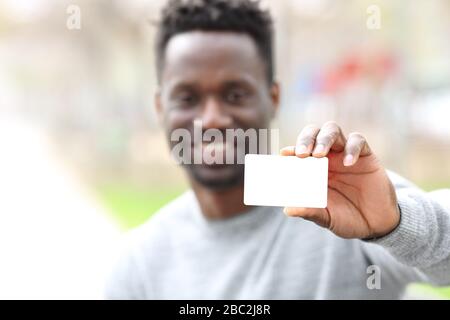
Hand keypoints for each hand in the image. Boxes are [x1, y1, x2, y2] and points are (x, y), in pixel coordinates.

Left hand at [280, 121, 399, 238]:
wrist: (376, 224)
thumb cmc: (346, 218)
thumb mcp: (326, 218)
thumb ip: (310, 212)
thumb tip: (288, 210)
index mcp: (313, 169)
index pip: (299, 151)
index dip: (291, 149)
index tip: (284, 154)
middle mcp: (327, 157)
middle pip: (314, 133)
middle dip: (306, 138)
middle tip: (302, 153)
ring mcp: (345, 154)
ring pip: (333, 130)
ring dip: (324, 138)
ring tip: (319, 153)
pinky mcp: (366, 155)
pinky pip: (358, 141)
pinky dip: (352, 147)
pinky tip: (348, 162)